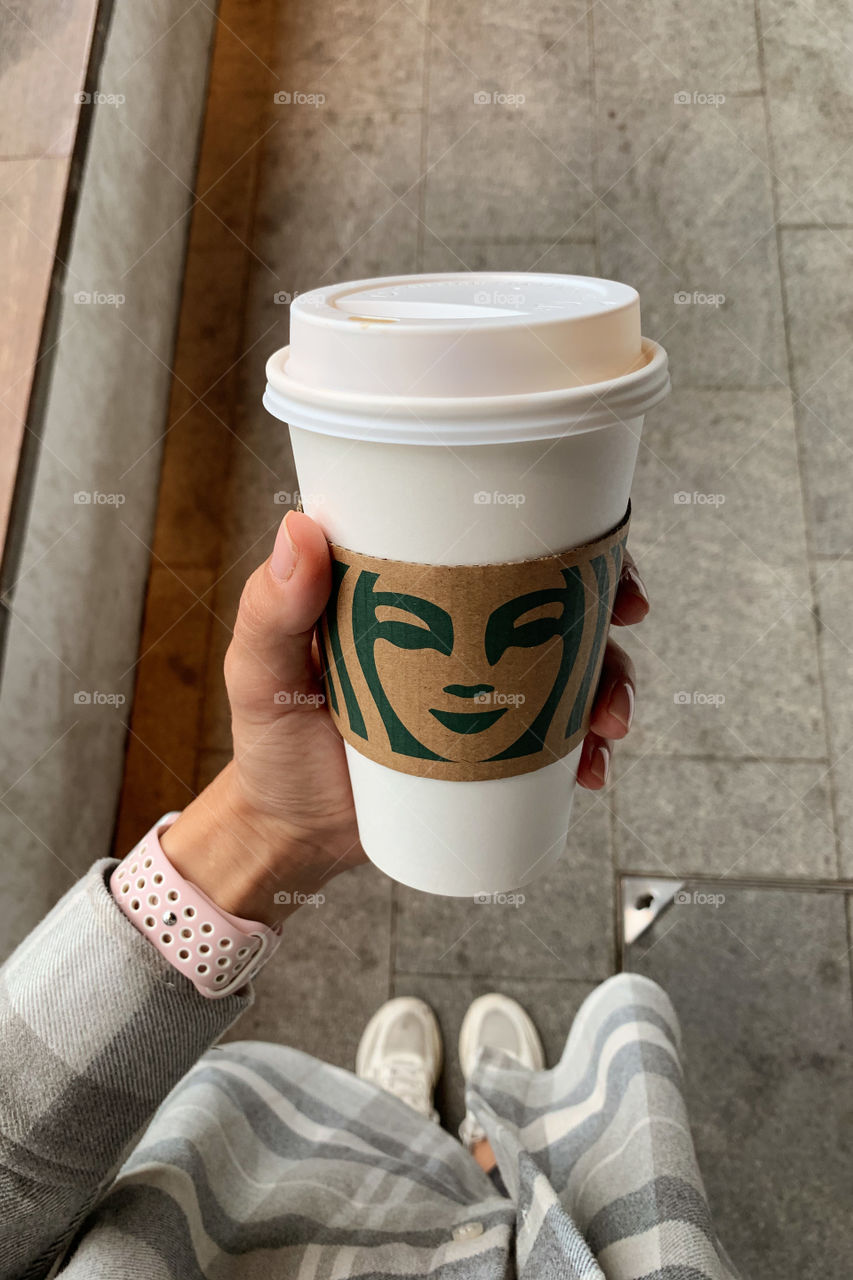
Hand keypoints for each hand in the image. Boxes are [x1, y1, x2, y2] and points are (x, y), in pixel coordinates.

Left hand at [162, 513, 648, 923]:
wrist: (292, 834)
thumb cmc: (270, 742)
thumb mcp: (260, 671)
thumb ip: (272, 609)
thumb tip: (302, 527)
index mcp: (416, 593)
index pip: (495, 544)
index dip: (562, 537)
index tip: (602, 551)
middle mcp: (461, 633)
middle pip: (555, 601)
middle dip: (607, 607)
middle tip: (626, 626)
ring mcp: (484, 692)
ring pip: (572, 669)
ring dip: (610, 684)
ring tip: (606, 723)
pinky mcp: (495, 750)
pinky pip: (559, 739)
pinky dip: (587, 749)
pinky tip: (590, 768)